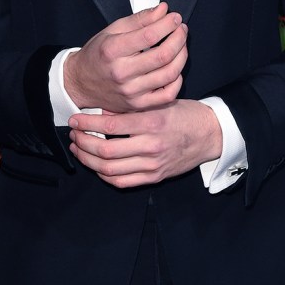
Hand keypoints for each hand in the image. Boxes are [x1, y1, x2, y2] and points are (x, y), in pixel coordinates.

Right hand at [64, 2, 187, 112]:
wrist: (81, 82)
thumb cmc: (97, 55)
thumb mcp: (112, 30)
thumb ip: (140, 20)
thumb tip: (162, 11)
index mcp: (112, 50)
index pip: (149, 36)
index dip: (167, 24)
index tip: (174, 18)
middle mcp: (121, 72)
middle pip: (162, 55)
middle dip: (179, 38)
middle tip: (181, 29)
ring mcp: (130, 91)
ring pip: (169, 74)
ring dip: (182, 56)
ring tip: (181, 45)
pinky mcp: (138, 104)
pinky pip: (167, 95)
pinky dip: (177, 80)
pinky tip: (175, 69)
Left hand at [68, 99, 222, 188]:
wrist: (210, 135)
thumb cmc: (185, 115)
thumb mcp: (159, 103)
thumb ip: (131, 108)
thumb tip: (102, 111)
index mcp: (152, 122)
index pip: (111, 126)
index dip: (87, 124)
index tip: (75, 120)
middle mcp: (152, 145)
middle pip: (106, 151)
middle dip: (83, 142)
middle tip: (74, 134)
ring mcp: (153, 165)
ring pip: (110, 169)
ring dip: (88, 160)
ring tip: (79, 149)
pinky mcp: (154, 177)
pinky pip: (122, 182)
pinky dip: (104, 175)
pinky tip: (96, 165)